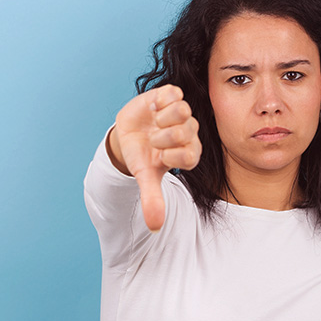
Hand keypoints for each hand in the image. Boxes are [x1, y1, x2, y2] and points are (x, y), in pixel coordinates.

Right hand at [111, 84, 200, 230]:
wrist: (129, 135)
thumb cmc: (142, 156)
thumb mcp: (146, 178)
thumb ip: (153, 200)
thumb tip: (155, 227)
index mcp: (190, 153)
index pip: (190, 156)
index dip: (170, 156)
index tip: (159, 157)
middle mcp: (190, 133)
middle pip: (185, 132)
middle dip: (162, 138)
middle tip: (153, 140)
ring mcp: (183, 113)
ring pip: (182, 110)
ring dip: (162, 119)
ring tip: (153, 123)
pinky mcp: (172, 95)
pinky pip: (174, 93)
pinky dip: (160, 100)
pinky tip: (153, 107)